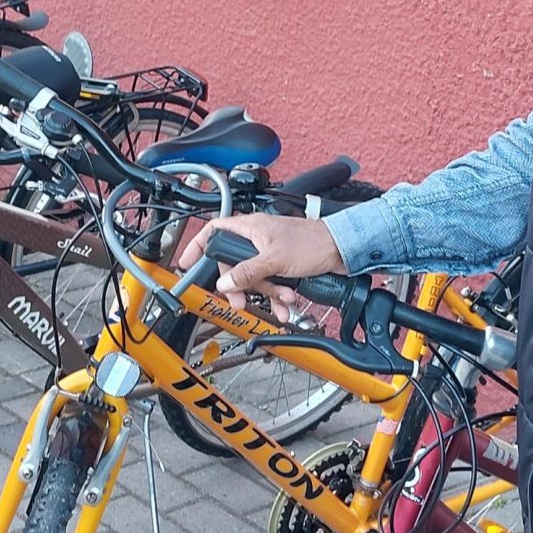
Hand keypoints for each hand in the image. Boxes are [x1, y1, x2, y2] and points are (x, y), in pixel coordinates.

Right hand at [177, 211, 344, 315]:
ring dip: (267, 293)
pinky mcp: (285, 266)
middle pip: (234, 264)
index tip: (187, 262)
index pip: (215, 231)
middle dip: (241, 286)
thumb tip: (225, 283)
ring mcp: (271, 253)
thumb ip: (247, 272)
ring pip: (255, 278)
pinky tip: (287, 304)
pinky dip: (278, 296)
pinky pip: (272, 284)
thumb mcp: (274, 260)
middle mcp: (258, 239)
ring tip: (282, 299)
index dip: (199, 246)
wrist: (345, 250)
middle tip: (241, 301)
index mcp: (251, 228)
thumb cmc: (314, 242)